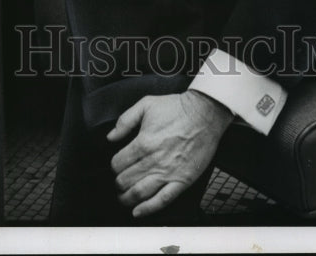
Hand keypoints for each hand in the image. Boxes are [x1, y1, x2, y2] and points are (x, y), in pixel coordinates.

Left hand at [107, 90, 233, 218]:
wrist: (205, 114)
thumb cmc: (178, 108)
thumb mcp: (146, 104)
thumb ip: (125, 120)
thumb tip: (111, 136)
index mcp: (143, 142)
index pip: (118, 163)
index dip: (114, 166)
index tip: (116, 165)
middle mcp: (154, 160)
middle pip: (125, 180)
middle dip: (118, 183)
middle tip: (118, 182)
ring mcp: (168, 173)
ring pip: (139, 193)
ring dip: (127, 198)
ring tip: (124, 197)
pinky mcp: (182, 181)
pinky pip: (162, 200)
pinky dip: (147, 209)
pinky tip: (138, 211)